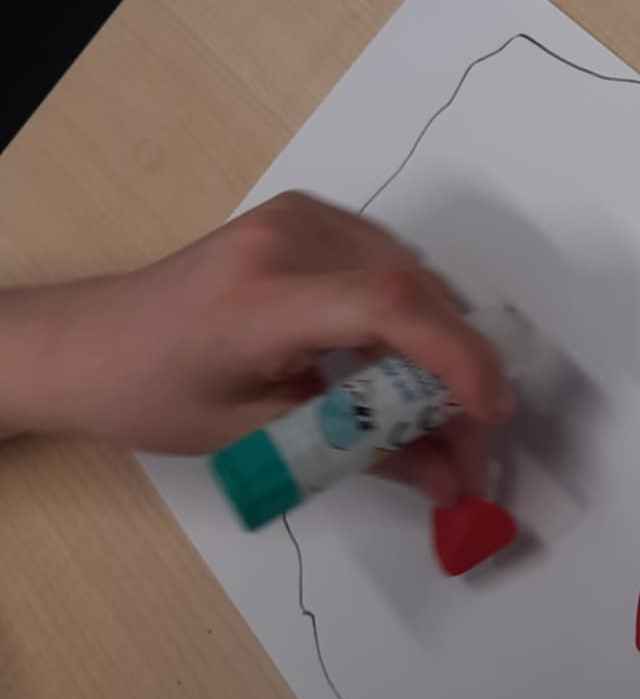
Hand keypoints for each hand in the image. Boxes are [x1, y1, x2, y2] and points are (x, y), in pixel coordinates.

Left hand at [0, 192, 506, 503]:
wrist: (88, 342)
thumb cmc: (153, 395)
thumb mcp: (257, 439)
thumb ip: (364, 452)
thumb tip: (450, 482)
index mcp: (260, 297)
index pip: (388, 307)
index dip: (457, 358)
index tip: (492, 416)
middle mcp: (288, 238)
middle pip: (415, 295)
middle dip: (458, 378)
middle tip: (471, 452)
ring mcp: (300, 217)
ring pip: (414, 279)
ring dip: (442, 350)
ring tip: (443, 421)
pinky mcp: (308, 216)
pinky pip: (390, 265)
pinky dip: (412, 320)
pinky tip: (401, 371)